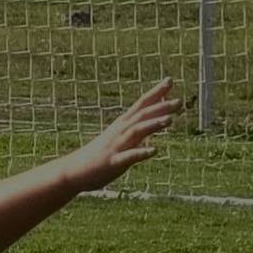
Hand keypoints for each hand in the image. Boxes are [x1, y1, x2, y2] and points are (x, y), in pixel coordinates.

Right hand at [64, 78, 180, 192]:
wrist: (73, 172)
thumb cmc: (97, 155)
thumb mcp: (117, 138)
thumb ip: (136, 129)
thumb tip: (152, 121)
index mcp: (121, 125)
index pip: (140, 104)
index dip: (155, 92)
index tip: (170, 80)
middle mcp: (119, 132)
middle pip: (142, 115)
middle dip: (160, 108)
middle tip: (179, 102)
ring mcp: (116, 147)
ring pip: (136, 132)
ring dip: (153, 124)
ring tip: (170, 120)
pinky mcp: (113, 162)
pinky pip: (129, 157)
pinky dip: (142, 152)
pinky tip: (154, 151)